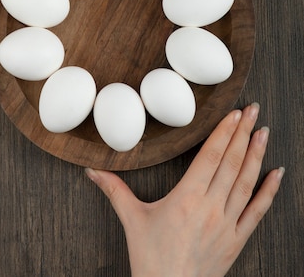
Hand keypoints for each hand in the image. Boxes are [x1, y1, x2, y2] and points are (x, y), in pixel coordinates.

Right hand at [86, 103, 283, 276]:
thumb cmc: (150, 259)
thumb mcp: (132, 219)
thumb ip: (114, 190)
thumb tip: (92, 170)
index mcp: (186, 199)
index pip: (210, 158)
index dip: (224, 133)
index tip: (233, 114)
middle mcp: (210, 209)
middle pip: (231, 164)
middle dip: (243, 134)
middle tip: (253, 110)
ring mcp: (227, 225)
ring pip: (246, 183)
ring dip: (256, 154)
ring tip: (264, 132)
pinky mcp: (236, 240)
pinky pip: (257, 212)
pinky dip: (269, 191)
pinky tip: (277, 173)